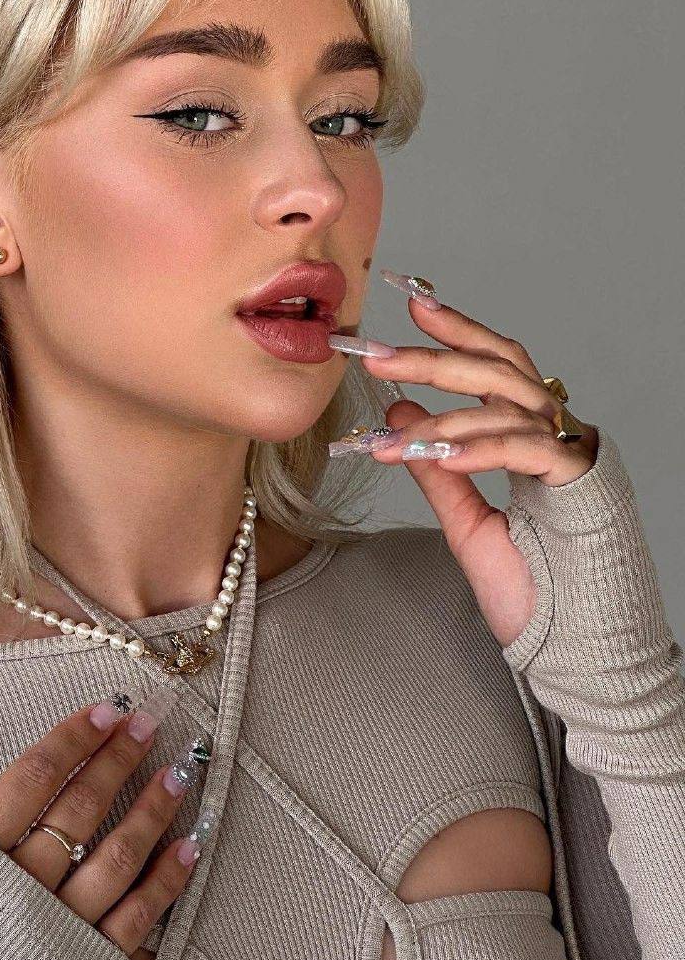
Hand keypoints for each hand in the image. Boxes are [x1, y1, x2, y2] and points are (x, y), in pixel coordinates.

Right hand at [0, 701, 198, 959]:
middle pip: (80, 808)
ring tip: (177, 774)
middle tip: (146, 724)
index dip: (70, 738)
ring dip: (152, 811)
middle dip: (118, 759)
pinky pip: (138, 923)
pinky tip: (187, 848)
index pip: (30, 780)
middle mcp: (22, 894)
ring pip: (117, 857)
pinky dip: (167, 883)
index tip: (103, 710)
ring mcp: (61, 934)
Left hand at [360, 289, 599, 648]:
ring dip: (441, 415)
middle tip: (378, 351)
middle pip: (499, 369)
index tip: (413, 304)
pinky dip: (480, 447)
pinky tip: (439, 453)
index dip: (457, 331)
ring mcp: (574, 457)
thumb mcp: (466, 521)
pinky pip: (527, 448)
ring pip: (506, 405)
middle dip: (434, 356)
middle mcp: (557, 436)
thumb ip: (436, 466)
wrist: (580, 655)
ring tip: (389, 428)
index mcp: (533, 437)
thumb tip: (398, 412)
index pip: (496, 367)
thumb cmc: (534, 593)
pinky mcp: (582, 486)